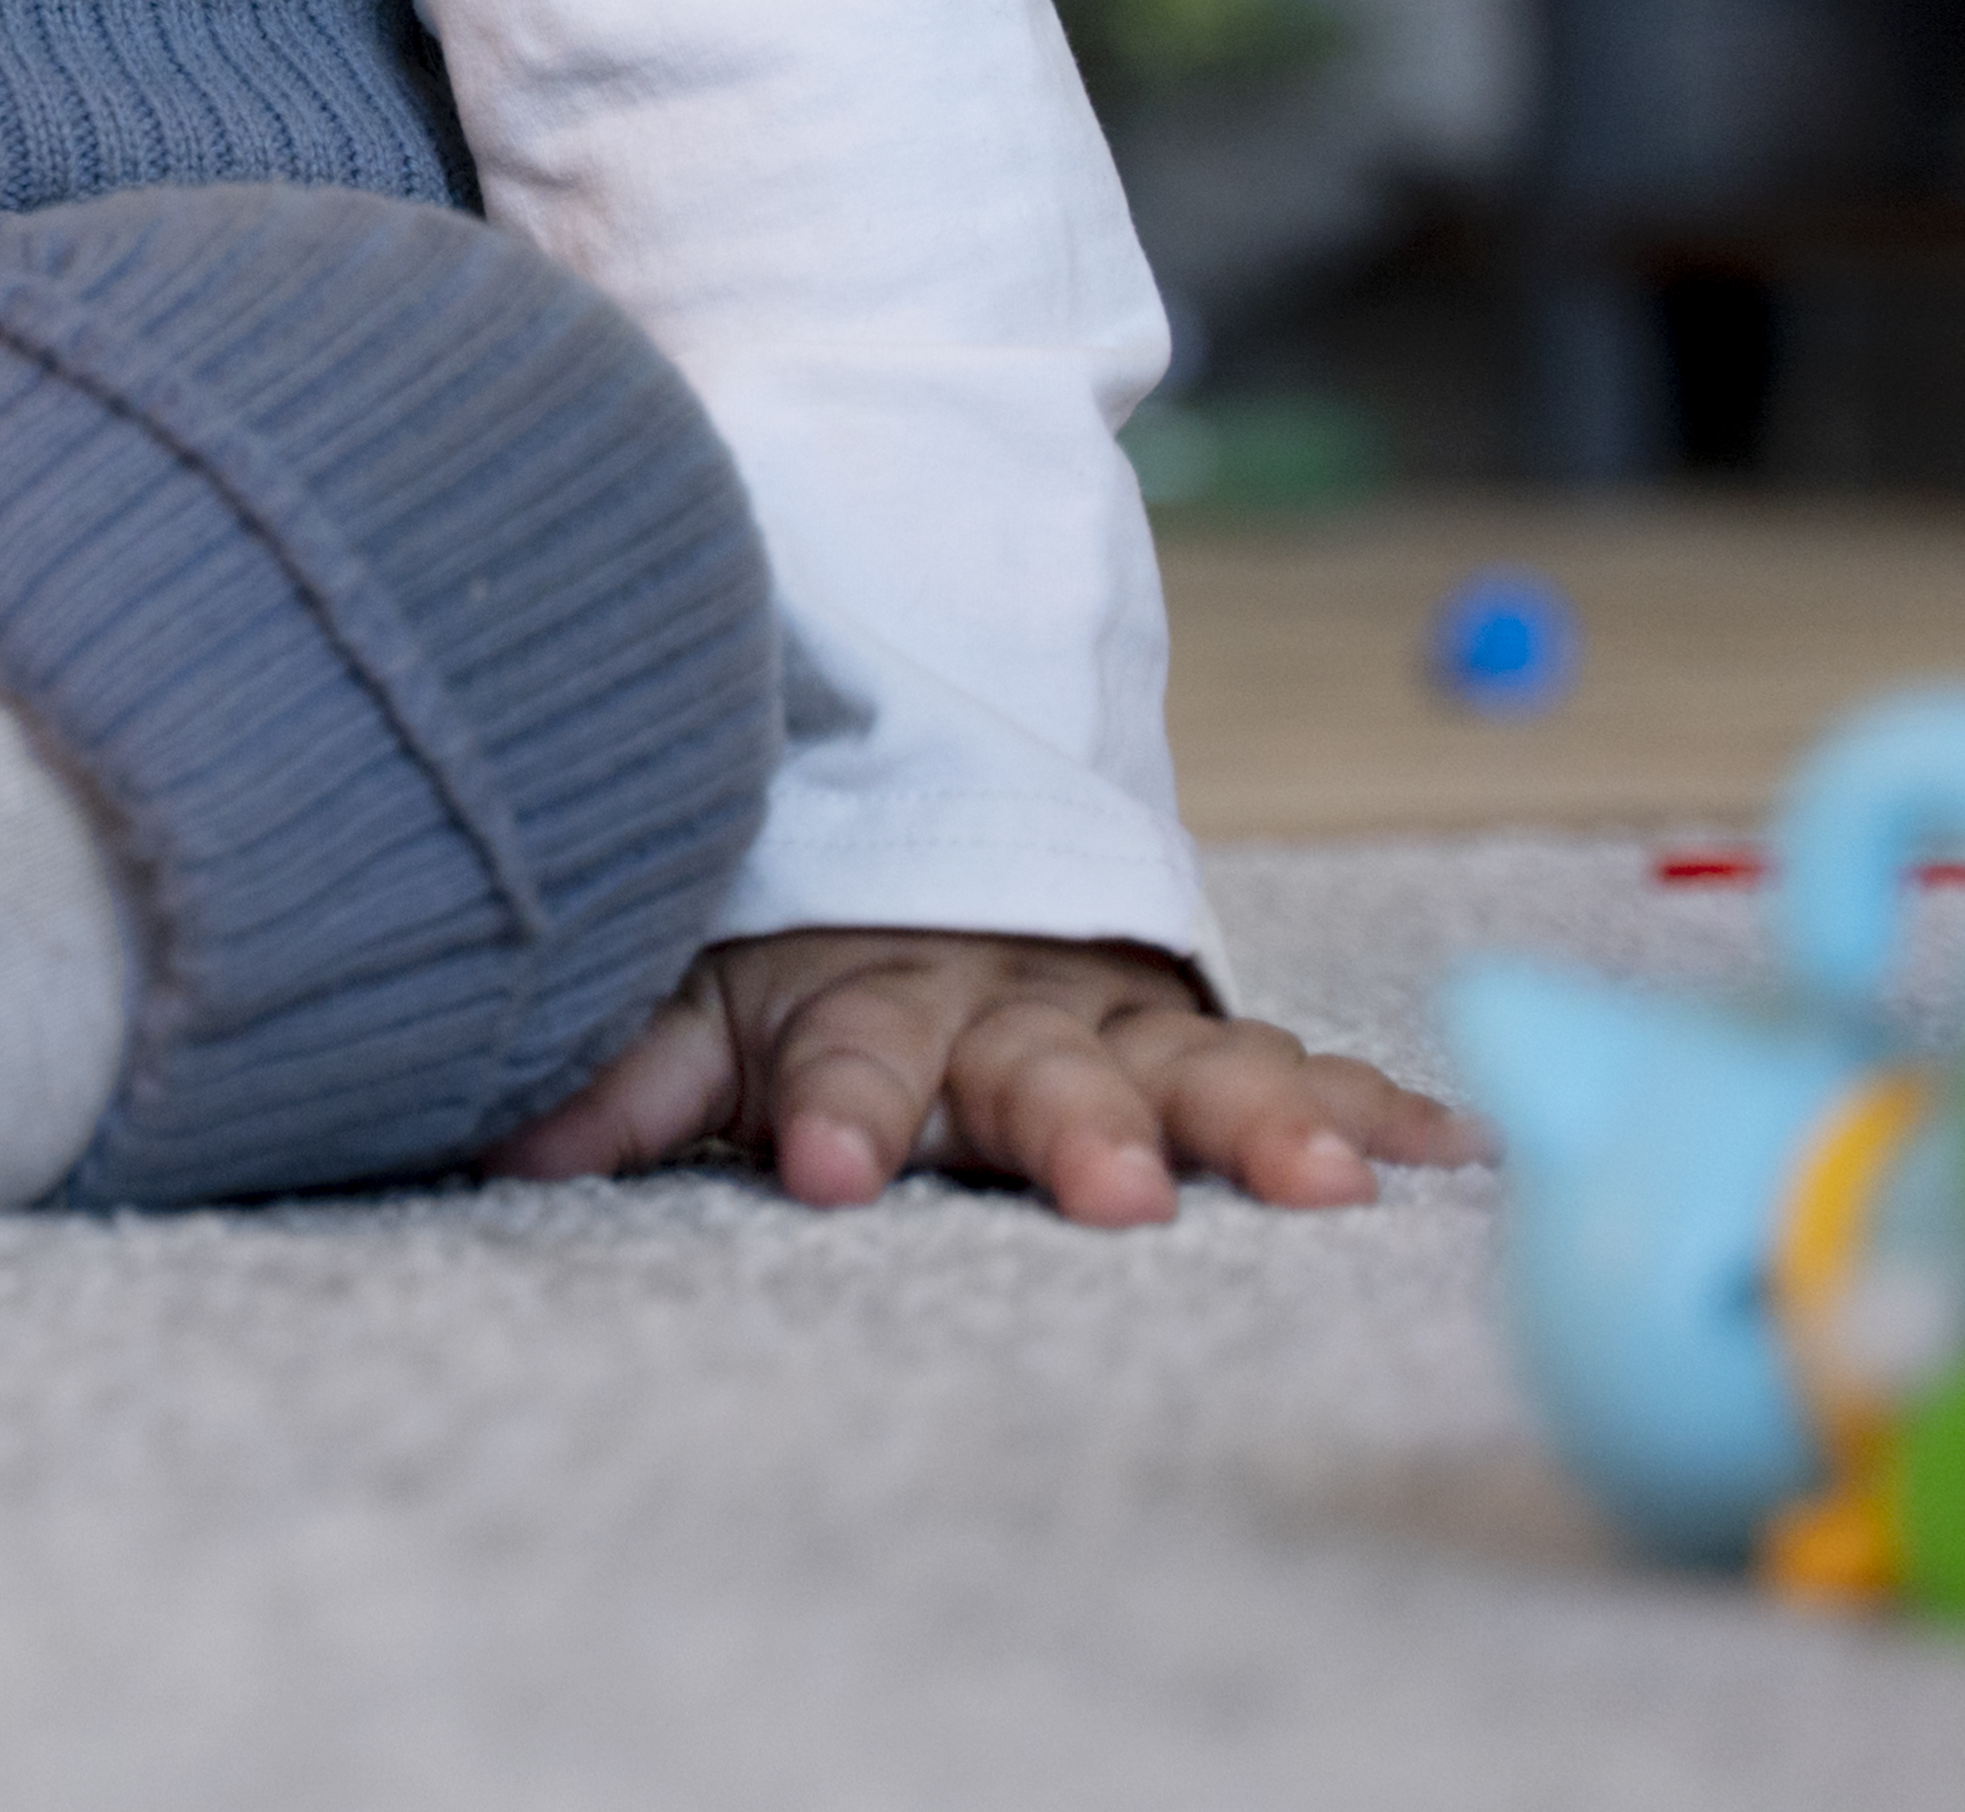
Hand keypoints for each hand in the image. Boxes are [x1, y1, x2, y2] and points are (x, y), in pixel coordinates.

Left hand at [481, 927, 1476, 1226]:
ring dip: (1258, 1121)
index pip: (846, 1061)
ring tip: (1331, 1185)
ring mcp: (1105, 1016)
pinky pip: (1290, 1060)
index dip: (840, 1109)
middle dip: (1077, 1132)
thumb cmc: (782, 924)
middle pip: (1038, 1073)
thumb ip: (628, 1067)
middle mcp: (998, 1007)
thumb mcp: (698, 981)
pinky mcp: (1185, 1025)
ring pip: (1189, 1066)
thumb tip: (510, 1148)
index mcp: (864, 998)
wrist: (903, 771)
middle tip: (1116, 1193)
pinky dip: (1374, 1102)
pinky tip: (1455, 1151)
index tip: (834, 1166)